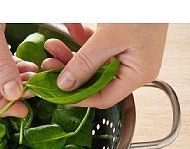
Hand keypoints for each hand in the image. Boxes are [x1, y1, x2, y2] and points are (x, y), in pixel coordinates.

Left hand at [40, 23, 168, 108]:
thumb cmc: (140, 8)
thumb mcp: (110, 37)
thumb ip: (86, 62)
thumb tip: (67, 84)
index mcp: (138, 74)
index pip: (106, 97)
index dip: (80, 97)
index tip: (58, 92)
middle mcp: (134, 67)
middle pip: (96, 80)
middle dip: (71, 72)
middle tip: (49, 66)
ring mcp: (127, 53)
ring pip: (93, 62)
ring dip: (71, 54)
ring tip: (52, 45)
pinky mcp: (120, 39)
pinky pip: (96, 45)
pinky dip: (81, 37)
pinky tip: (69, 27)